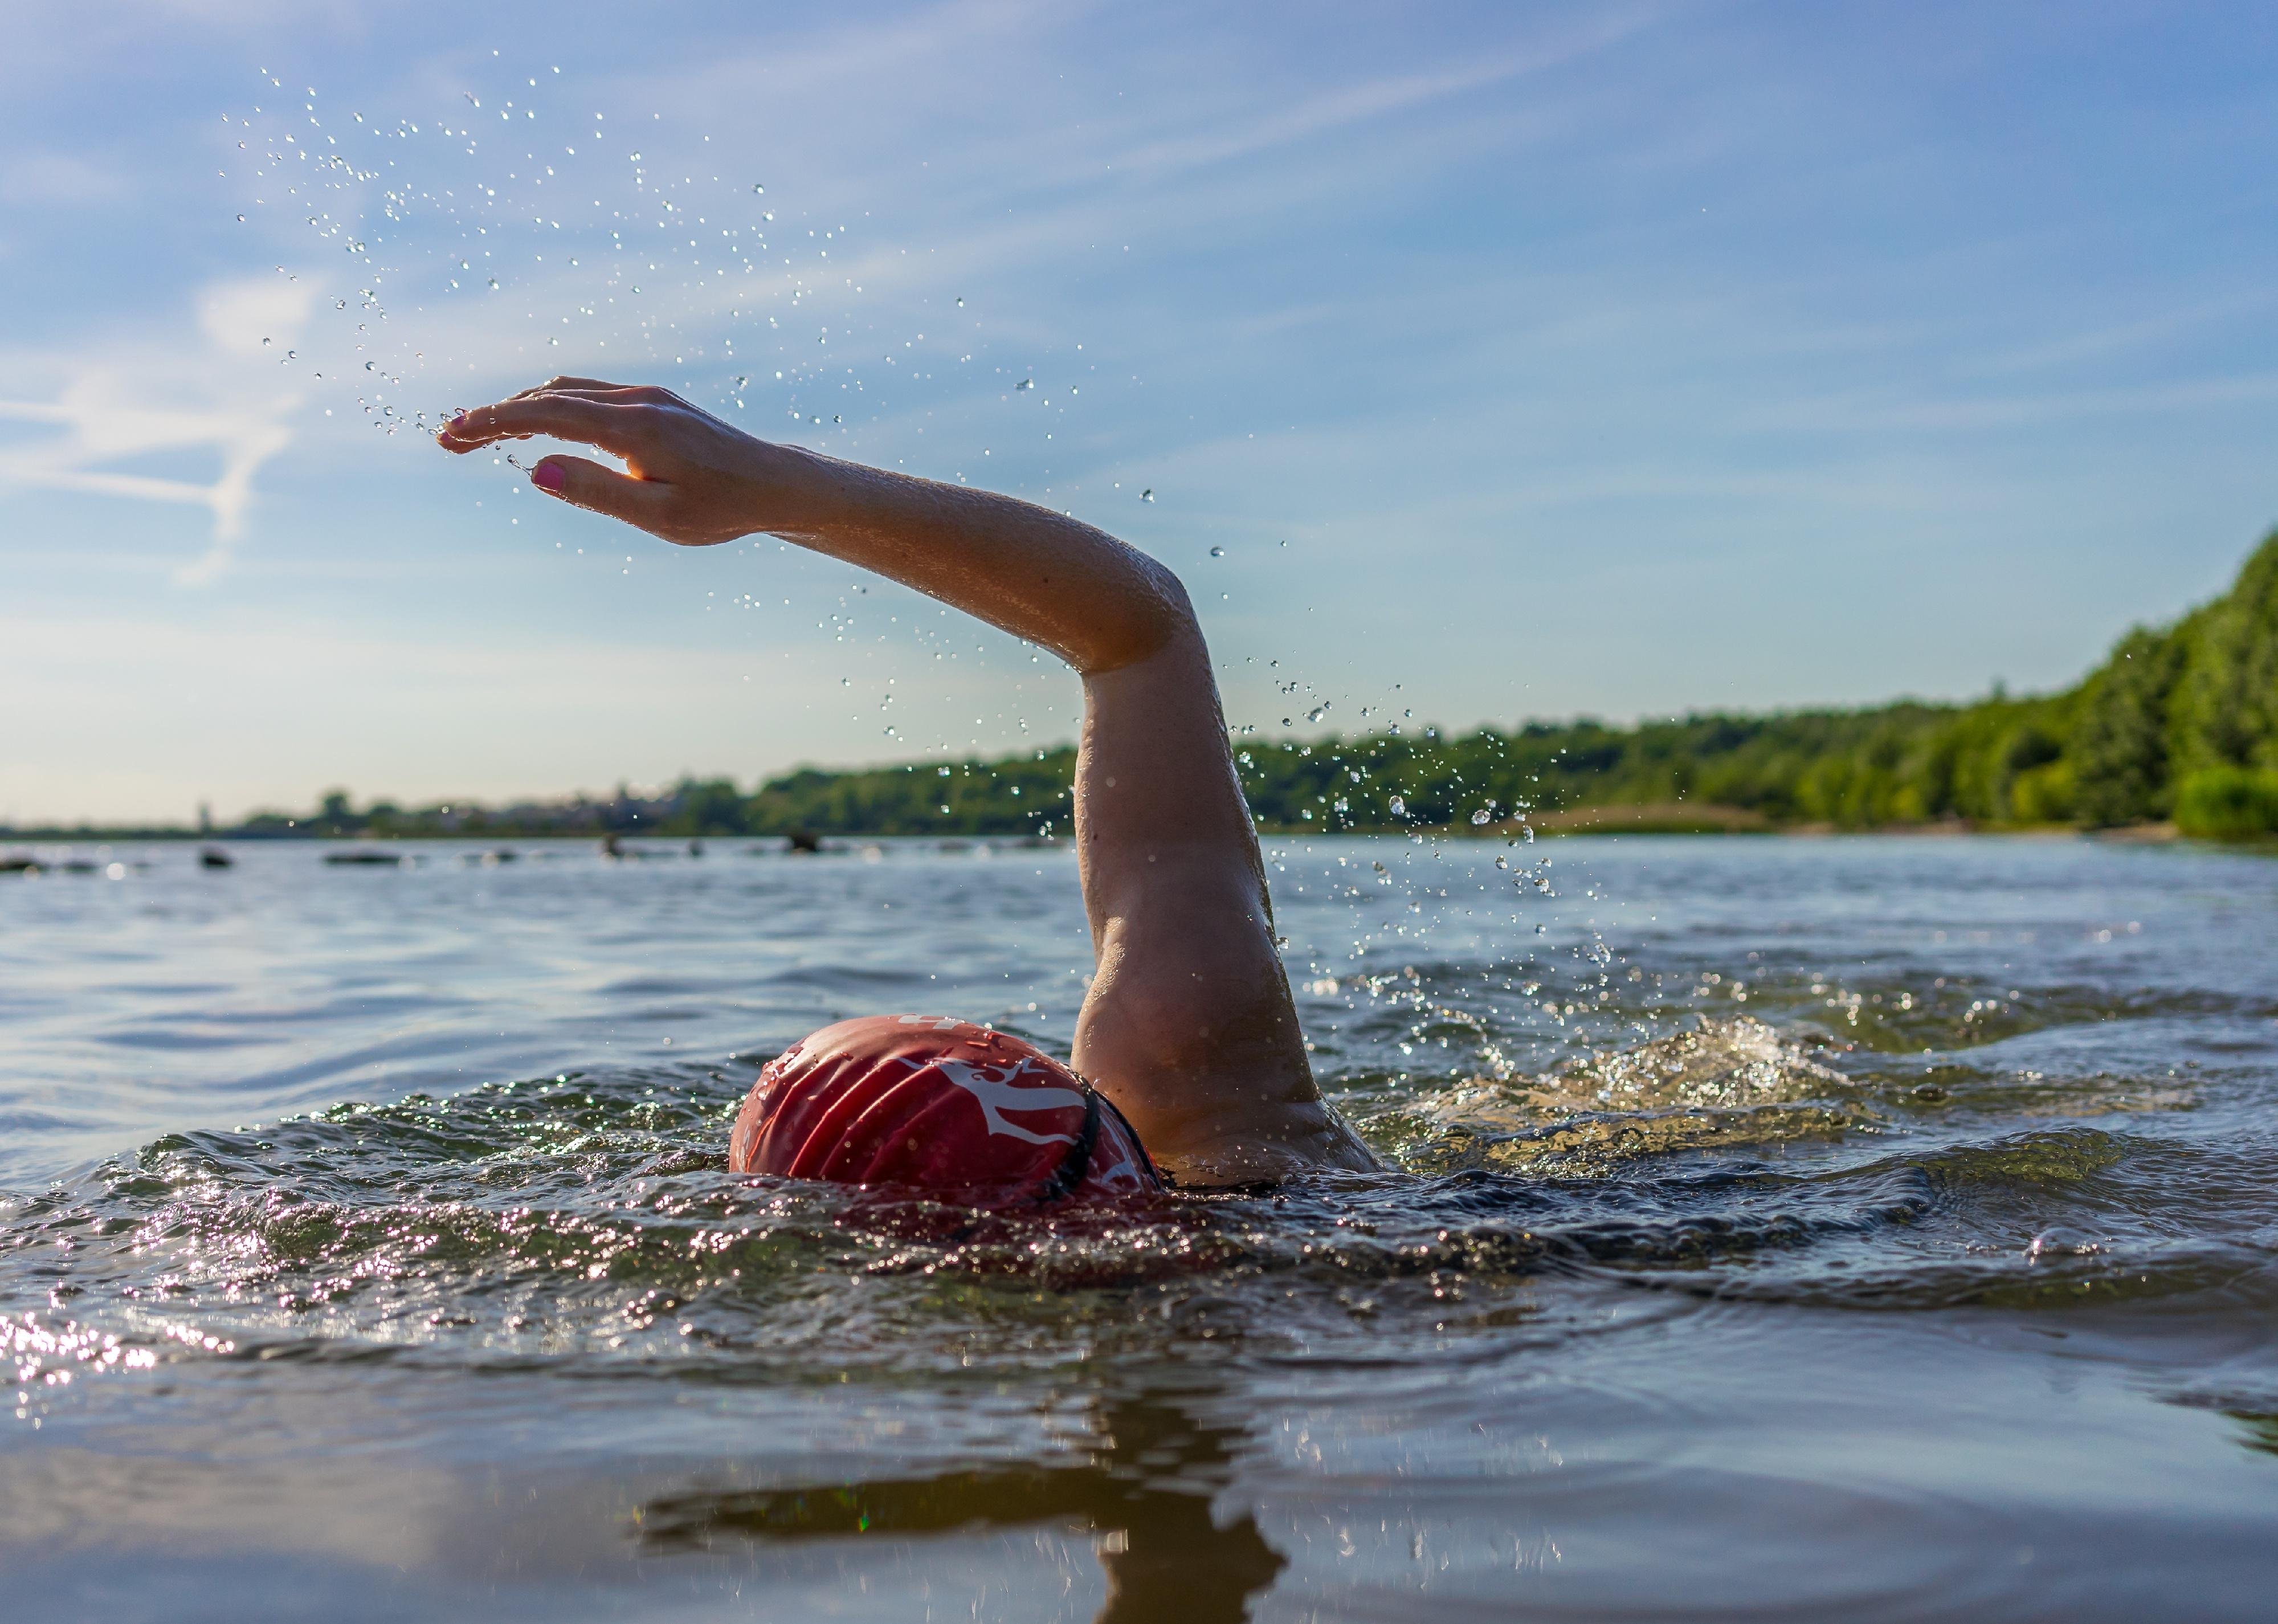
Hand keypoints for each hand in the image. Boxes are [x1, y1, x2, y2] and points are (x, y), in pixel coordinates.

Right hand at [436, 377, 818, 545]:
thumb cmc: (721, 509)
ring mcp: (647, 396)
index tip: (452, 434)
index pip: (547, 414)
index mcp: (635, 427)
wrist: (774, 485)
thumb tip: (536, 468)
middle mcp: (638, 400)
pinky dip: (551, 406)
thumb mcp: (659, 515)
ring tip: (479, 434)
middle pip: (548, 397)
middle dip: (494, 416)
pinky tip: (534, 426)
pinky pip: (589, 395)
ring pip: (567, 391)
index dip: (494, 421)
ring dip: (519, 408)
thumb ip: (597, 491)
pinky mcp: (654, 401)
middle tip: (447, 441)